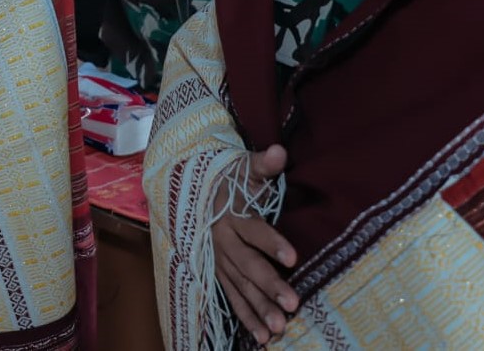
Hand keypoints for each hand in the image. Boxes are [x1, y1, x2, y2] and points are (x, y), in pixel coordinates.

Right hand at [212, 144, 297, 345]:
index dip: (271, 242)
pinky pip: (231, 297)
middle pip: (246, 265)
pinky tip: (263, 337)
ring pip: (239, 287)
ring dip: (258, 309)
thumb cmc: (227, 178)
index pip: (253, 229)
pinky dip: (245, 317)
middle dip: (269, 285)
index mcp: (230, 214)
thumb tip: (279, 151)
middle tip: (292, 304)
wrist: (190, 189)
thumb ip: (262, 163)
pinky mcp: (218, 272)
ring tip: (279, 328)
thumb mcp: (242, 166)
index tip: (293, 257)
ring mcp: (218, 260)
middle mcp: (222, 240)